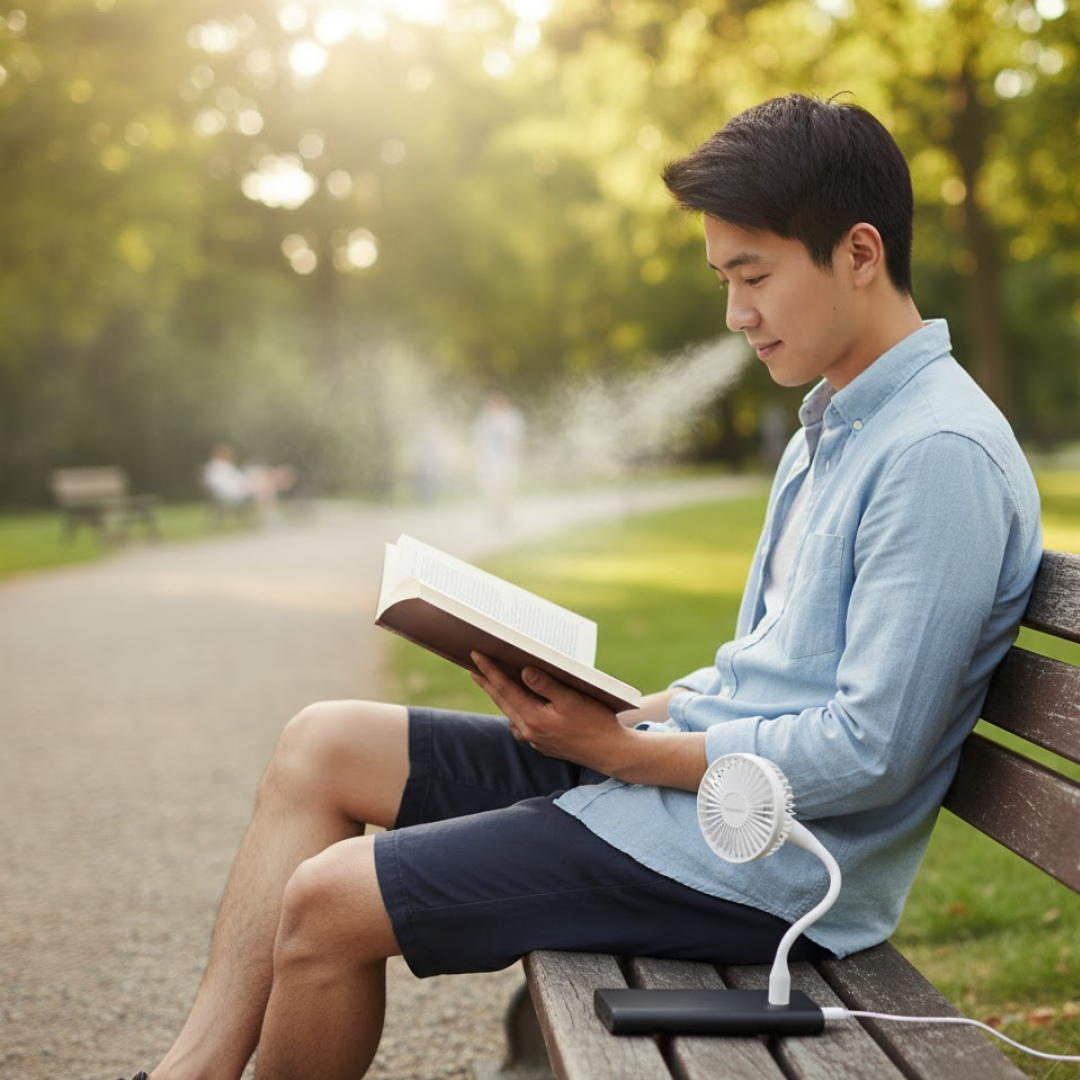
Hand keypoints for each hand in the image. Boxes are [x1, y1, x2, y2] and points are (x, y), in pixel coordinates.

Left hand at [469, 652, 625, 771]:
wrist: (610, 753)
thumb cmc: (595, 723)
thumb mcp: (572, 699)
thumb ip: (545, 685)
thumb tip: (523, 672)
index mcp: (534, 718)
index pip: (505, 689)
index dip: (489, 670)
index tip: (475, 656)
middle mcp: (530, 732)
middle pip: (502, 702)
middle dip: (487, 683)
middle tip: (474, 668)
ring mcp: (535, 741)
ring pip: (511, 714)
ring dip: (500, 698)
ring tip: (492, 683)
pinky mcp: (544, 745)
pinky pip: (522, 725)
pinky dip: (516, 711)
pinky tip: (518, 706)